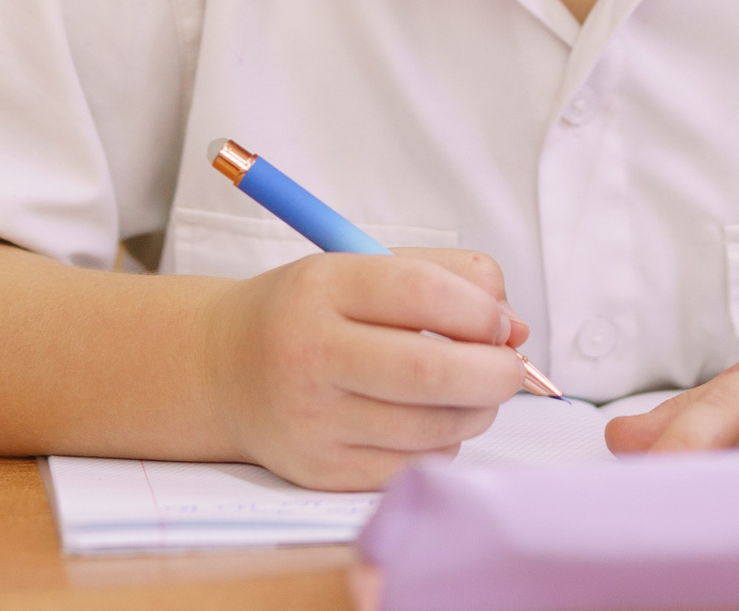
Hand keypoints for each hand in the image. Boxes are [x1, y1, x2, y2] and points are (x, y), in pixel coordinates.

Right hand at [202, 247, 533, 489]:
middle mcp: (310, 355)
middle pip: (431, 371)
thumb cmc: (311, 312)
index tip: (499, 322)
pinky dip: (442, 445)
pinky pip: (412, 466)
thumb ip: (447, 278)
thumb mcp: (362, 267)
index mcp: (322, 288)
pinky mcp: (320, 471)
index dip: (480, 310)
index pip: (422, 293)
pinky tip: (428, 422)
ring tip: (470, 391)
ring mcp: (312, 421)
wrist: (224, 369)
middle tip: (509, 369)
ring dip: (476, 411)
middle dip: (494, 373)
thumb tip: (515, 330)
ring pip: (431, 427)